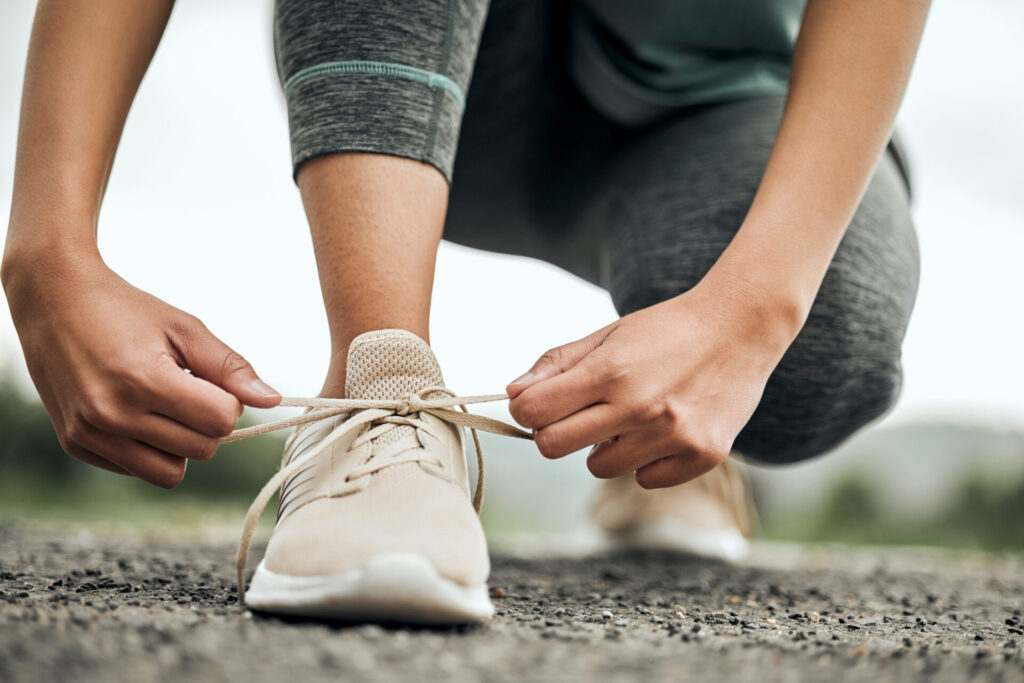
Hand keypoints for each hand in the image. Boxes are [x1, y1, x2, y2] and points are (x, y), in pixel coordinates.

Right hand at [2, 251, 280, 487]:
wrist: (53, 300)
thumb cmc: (127, 310)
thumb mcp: (185, 328)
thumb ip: (230, 367)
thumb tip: (272, 400)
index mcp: (144, 381)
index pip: (221, 422)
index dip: (227, 402)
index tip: (209, 380)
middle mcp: (112, 414)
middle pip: (202, 450)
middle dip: (206, 422)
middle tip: (186, 388)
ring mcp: (90, 434)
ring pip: (170, 472)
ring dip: (180, 443)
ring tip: (163, 404)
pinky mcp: (76, 445)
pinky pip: (137, 470)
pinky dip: (148, 448)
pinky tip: (134, 411)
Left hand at [506, 275, 800, 487]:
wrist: (741, 326)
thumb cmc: (666, 330)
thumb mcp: (608, 335)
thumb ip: (557, 364)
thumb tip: (513, 394)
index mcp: (609, 370)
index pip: (532, 412)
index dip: (526, 409)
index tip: (539, 404)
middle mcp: (639, 406)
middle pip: (553, 447)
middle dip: (554, 433)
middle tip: (577, 415)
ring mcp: (672, 435)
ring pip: (599, 468)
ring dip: (604, 447)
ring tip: (631, 417)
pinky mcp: (702, 455)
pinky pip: (644, 479)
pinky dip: (646, 461)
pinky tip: (663, 429)